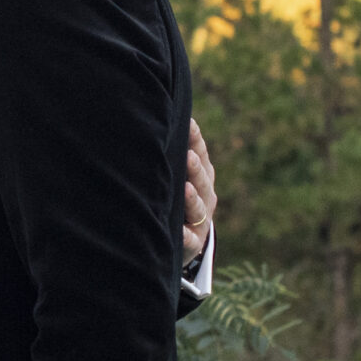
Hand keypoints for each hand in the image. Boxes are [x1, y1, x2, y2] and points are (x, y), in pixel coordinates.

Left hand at [180, 119, 217, 264]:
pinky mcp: (192, 243)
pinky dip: (184, 236)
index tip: (188, 125)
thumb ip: (169, 152)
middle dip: (196, 169)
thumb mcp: (176, 174)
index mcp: (202, 176)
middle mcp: (205, 196)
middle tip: (189, 157)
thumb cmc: (175, 198)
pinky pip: (188, 240)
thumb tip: (155, 117)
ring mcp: (200, 220)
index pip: (201, 154)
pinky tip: (179, 231)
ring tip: (186, 189)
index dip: (195, 141)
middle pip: (202, 181)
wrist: (184, 240)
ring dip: (192, 199)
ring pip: (198, 208)